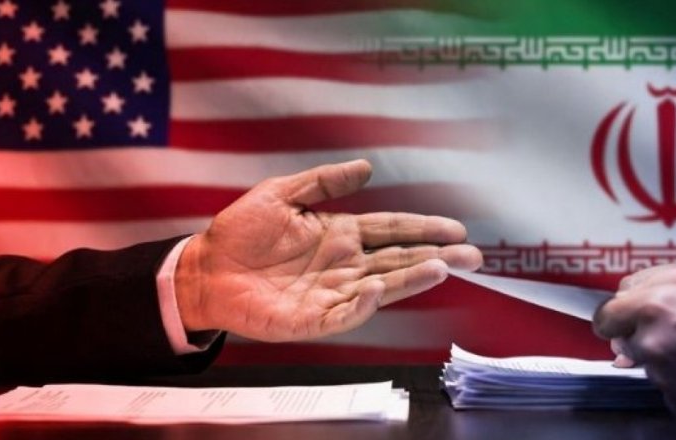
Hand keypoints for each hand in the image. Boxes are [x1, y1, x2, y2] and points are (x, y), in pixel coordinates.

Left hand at [174, 160, 482, 341]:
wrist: (203, 269)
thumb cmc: (239, 232)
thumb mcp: (281, 193)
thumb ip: (324, 181)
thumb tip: (367, 167)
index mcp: (340, 235)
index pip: (391, 230)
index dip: (423, 228)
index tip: (455, 228)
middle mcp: (343, 265)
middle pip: (398, 260)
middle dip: (436, 257)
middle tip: (472, 256)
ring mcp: (330, 293)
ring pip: (380, 287)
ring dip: (410, 280)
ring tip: (441, 269)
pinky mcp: (311, 320)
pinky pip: (342, 315)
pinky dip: (361, 305)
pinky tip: (378, 291)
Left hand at [593, 263, 675, 417]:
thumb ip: (654, 280)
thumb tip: (625, 293)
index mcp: (653, 305)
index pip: (605, 317)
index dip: (615, 318)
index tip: (622, 321)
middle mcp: (653, 341)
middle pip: (624, 343)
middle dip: (642, 336)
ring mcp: (666, 375)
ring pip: (648, 367)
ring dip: (665, 359)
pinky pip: (669, 390)